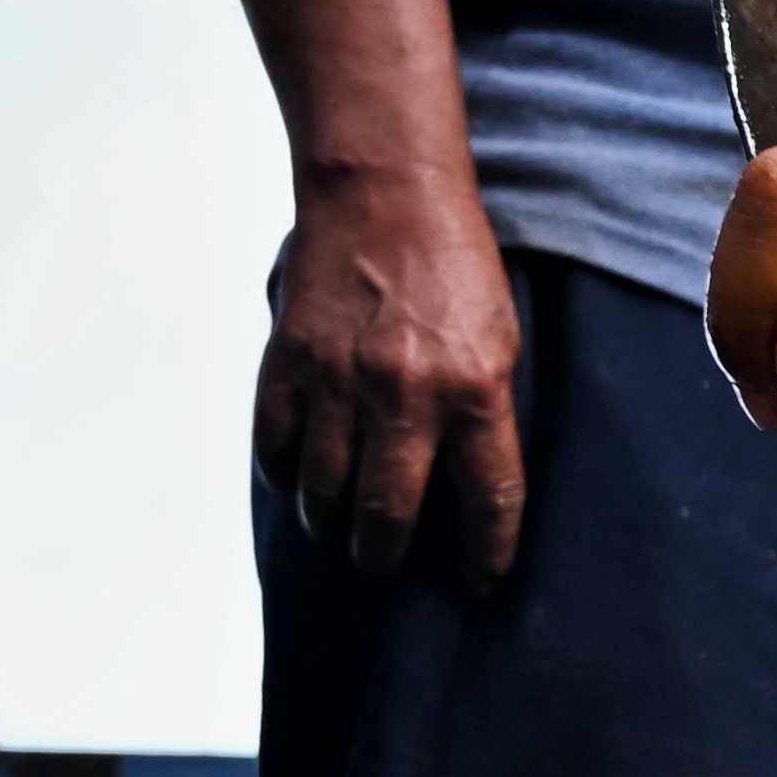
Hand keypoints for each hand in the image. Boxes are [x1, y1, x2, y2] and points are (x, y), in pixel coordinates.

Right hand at [260, 169, 525, 582]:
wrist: (382, 191)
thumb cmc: (453, 263)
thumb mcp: (500, 336)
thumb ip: (486, 409)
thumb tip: (469, 484)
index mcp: (475, 390)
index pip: (488, 501)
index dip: (485, 557)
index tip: (478, 586)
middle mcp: (406, 395)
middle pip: (388, 516)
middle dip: (385, 556)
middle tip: (383, 563)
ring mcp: (340, 381)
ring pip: (324, 493)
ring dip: (329, 524)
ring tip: (337, 530)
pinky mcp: (290, 363)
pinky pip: (277, 447)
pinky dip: (285, 475)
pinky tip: (298, 481)